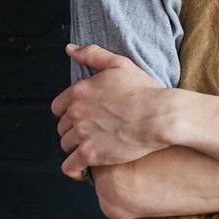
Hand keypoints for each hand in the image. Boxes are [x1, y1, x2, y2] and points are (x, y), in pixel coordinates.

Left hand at [51, 43, 169, 181]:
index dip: (70, 112)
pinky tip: (83, 169)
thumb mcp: (120, 63)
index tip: (84, 115)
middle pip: (62, 127)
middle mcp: (76, 112)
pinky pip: (69, 167)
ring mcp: (82, 134)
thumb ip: (92, 54)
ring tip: (92, 147)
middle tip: (93, 130)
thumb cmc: (143, 90)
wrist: (159, 115)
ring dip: (76, 148)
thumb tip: (70, 49)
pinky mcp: (90, 154)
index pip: (58, 107)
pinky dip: (74, 170)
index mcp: (80, 90)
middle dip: (74, 130)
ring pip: (65, 146)